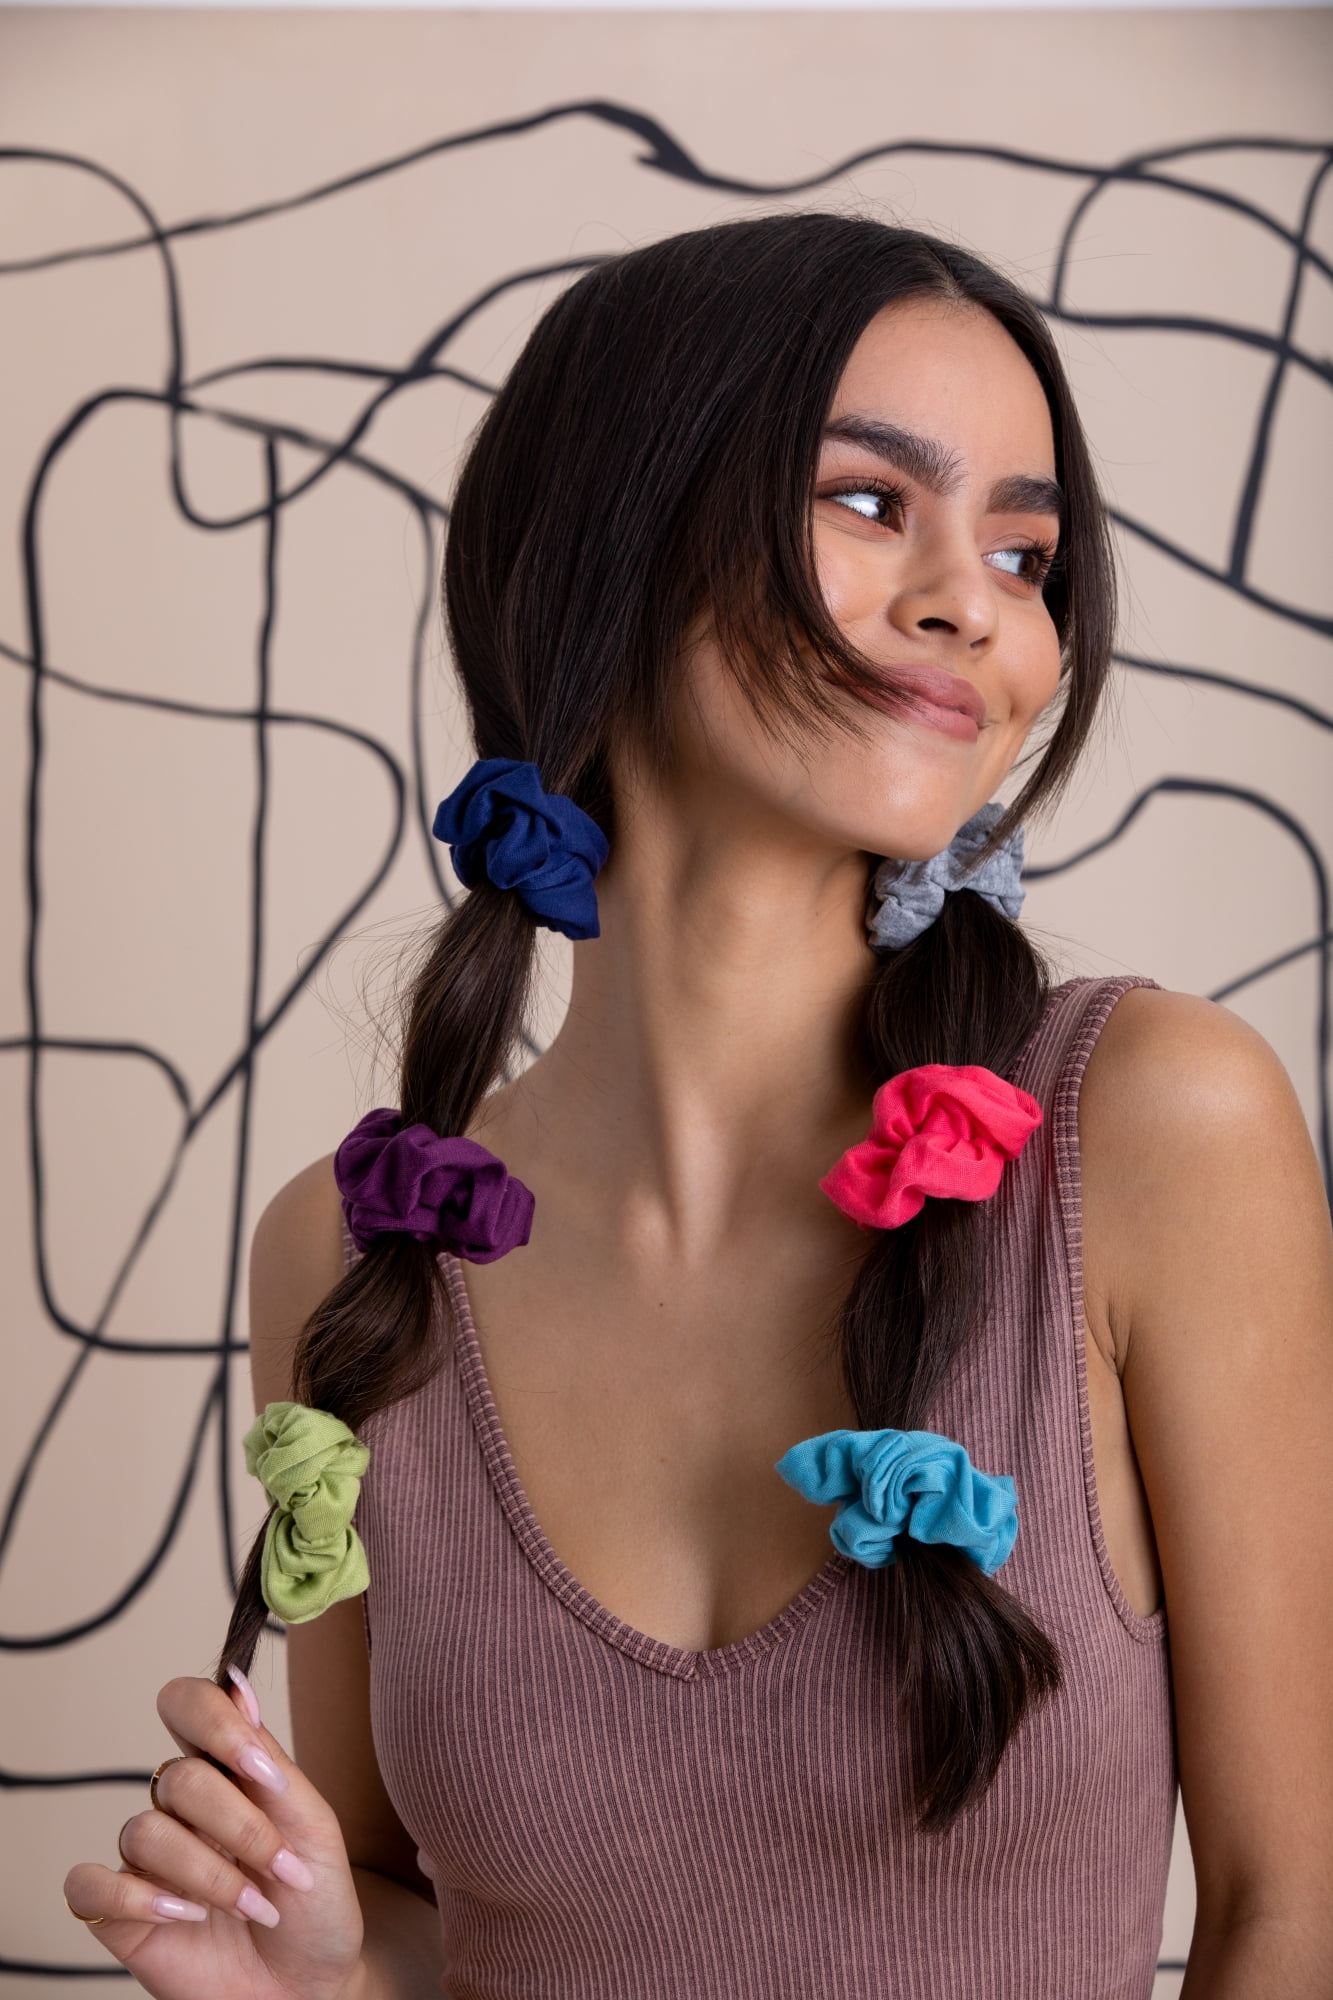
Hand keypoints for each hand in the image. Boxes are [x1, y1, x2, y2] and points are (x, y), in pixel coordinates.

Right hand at [62, 1671, 364, 1999]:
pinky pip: (90, 1884)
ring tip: (250, 1907)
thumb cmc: (314, 1904)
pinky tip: (187, 1916)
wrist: (311, 1987)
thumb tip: (237, 1684)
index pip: (187, 1705)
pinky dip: (139, 1898)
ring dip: (209, 1875)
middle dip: (238, 1827)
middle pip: (177, 1779)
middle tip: (280, 1869)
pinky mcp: (120, 1914)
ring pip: (144, 1832)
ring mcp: (148, 1861)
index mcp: (224, 1771)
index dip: (216, 1725)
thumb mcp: (312, 1826)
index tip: (264, 1773)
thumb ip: (270, 1759)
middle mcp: (179, 1809)